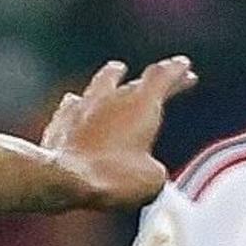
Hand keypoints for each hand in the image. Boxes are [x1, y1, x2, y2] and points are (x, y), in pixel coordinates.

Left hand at [41, 57, 197, 212]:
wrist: (64, 179)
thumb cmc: (111, 177)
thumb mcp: (151, 180)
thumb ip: (155, 169)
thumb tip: (148, 171)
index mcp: (142, 105)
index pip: (162, 76)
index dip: (176, 70)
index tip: (184, 65)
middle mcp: (113, 98)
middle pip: (136, 80)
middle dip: (153, 81)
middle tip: (165, 79)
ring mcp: (83, 106)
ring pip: (102, 82)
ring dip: (113, 77)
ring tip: (118, 69)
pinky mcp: (61, 121)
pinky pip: (73, 104)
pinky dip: (81, 104)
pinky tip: (77, 103)